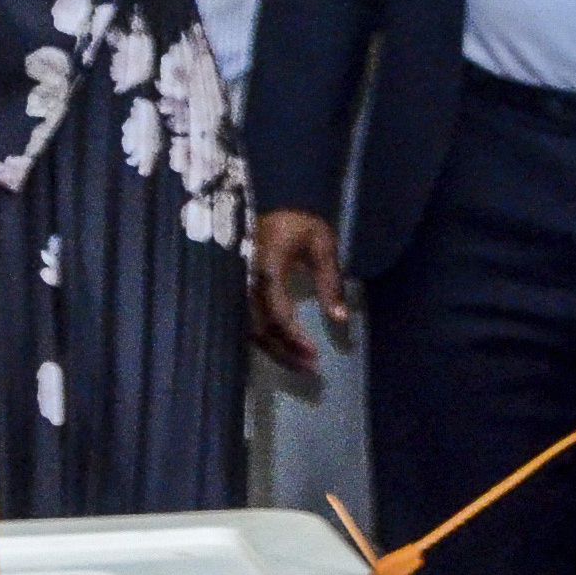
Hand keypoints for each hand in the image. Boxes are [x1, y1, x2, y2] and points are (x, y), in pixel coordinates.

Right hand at [252, 208, 351, 383]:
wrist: (266, 205)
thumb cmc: (297, 225)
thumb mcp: (321, 243)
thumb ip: (331, 279)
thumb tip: (340, 317)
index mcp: (267, 268)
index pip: (277, 313)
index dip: (294, 337)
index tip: (315, 353)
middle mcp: (246, 282)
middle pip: (260, 329)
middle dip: (284, 352)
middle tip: (311, 369)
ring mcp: (236, 288)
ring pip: (249, 331)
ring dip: (274, 351)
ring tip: (302, 365)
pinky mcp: (235, 292)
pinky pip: (244, 324)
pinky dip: (264, 341)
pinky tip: (283, 351)